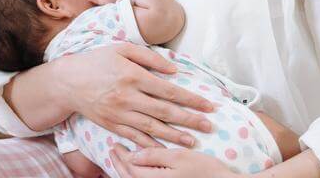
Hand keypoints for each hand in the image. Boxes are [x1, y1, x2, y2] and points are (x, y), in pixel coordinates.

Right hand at [57, 43, 215, 149]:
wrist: (68, 81)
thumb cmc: (97, 60)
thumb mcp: (122, 49)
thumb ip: (149, 57)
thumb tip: (174, 70)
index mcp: (133, 76)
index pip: (170, 91)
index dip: (192, 99)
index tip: (208, 105)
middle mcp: (128, 97)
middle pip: (165, 111)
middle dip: (190, 120)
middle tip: (209, 126)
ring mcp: (119, 113)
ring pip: (153, 127)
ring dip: (175, 136)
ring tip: (193, 142)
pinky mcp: (112, 124)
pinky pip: (135, 136)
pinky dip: (151, 144)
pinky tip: (165, 148)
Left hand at [110, 144, 238, 177]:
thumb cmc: (205, 169)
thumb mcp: (178, 157)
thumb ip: (154, 156)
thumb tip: (132, 155)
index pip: (130, 168)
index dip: (121, 156)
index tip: (116, 145)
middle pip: (130, 177)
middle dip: (120, 164)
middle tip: (114, 150)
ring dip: (126, 171)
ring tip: (121, 159)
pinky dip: (137, 176)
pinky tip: (137, 168)